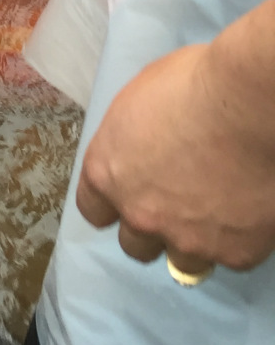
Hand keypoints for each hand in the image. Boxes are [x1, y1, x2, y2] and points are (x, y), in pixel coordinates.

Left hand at [76, 0, 274, 273]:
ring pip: (184, 260)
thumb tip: (144, 145)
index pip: (93, 209)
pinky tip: (249, 211)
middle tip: (179, 204)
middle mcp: (139, 214)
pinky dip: (239, 238)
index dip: (112, 203)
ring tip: (218, 213)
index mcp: (107, 173)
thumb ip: (133, 138)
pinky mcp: (233, 253)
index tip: (130, 195)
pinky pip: (232, 255)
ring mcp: (186, 239)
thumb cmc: (195, 84)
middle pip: (135, 243)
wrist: (251, 104)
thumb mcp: (140, 100)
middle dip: (153, 227)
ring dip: (195, 240)